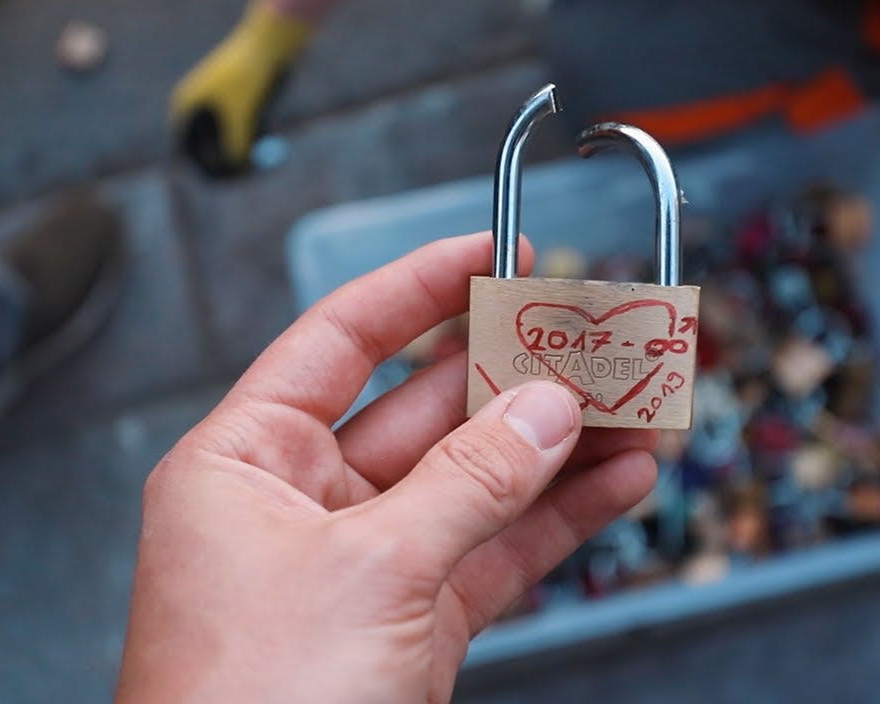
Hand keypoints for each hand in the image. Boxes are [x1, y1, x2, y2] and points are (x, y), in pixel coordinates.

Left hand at [116, 233, 659, 702]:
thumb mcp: (367, 572)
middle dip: (517, 377)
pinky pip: (494, 552)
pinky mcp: (411, 625)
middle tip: (593, 340)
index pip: (341, 340)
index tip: (492, 253)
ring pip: (475, 484)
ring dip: (557, 450)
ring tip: (633, 409)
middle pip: (427, 409)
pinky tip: (614, 485)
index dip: (420, 287)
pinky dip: (556, 521)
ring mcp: (362, 566)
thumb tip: (547, 410)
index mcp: (246, 463)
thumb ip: (468, 484)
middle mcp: (300, 504)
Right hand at [169, 0, 311, 175]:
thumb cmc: (252, 75)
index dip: (206, 169)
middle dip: (232, 164)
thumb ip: (235, 144)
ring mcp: (220, 110)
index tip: (228, 181)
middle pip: (209, 152)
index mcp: (188, 109)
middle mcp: (200, 111)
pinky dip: (258, 136)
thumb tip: (231, 169)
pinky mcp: (241, 109)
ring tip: (266, 123)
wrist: (270, 44)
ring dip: (251, 147)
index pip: (187, 152)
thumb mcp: (243, 114)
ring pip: (233, 146)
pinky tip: (269, 113)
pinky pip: (247, 135)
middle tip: (253, 174)